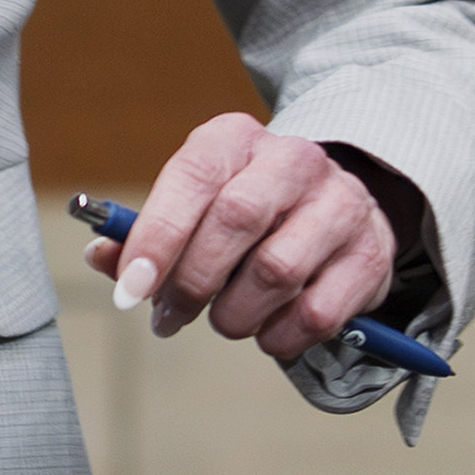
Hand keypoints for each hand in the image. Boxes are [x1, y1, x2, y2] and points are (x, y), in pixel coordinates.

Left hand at [83, 116, 393, 362]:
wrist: (334, 207)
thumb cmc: (246, 210)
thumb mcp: (195, 204)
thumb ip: (146, 232)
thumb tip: (103, 258)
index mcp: (235, 138)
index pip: (191, 178)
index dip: (155, 236)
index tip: (130, 289)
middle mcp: (293, 159)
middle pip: (235, 220)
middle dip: (192, 282)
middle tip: (169, 317)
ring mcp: (340, 203)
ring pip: (276, 270)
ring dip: (234, 314)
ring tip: (224, 320)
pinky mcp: (371, 254)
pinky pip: (316, 313)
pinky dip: (279, 337)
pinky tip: (267, 331)